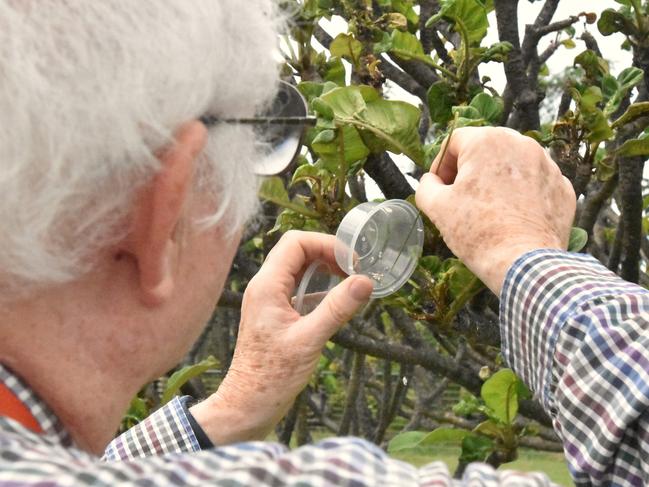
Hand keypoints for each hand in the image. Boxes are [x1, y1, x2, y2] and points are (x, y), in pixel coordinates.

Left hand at [191, 231, 372, 443]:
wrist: (248, 404)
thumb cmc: (272, 376)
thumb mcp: (310, 340)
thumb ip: (337, 308)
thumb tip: (366, 281)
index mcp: (267, 286)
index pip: (296, 243)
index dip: (326, 244)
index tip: (352, 261)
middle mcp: (265, 286)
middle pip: (297, 251)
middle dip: (328, 254)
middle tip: (355, 270)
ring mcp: (269, 300)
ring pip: (299, 269)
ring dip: (325, 270)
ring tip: (351, 282)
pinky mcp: (276, 314)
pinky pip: (299, 289)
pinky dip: (320, 289)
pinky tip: (338, 302)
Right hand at [415, 127, 575, 294]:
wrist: (523, 263)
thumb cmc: (476, 231)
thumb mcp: (436, 207)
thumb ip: (426, 185)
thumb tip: (431, 181)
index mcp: (488, 141)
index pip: (455, 141)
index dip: (441, 164)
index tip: (439, 187)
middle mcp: (522, 144)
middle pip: (486, 149)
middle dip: (470, 171)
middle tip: (461, 199)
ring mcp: (548, 166)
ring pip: (512, 165)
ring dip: (496, 181)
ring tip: (487, 210)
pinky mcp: (563, 188)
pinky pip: (535, 184)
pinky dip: (521, 195)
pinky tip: (511, 218)